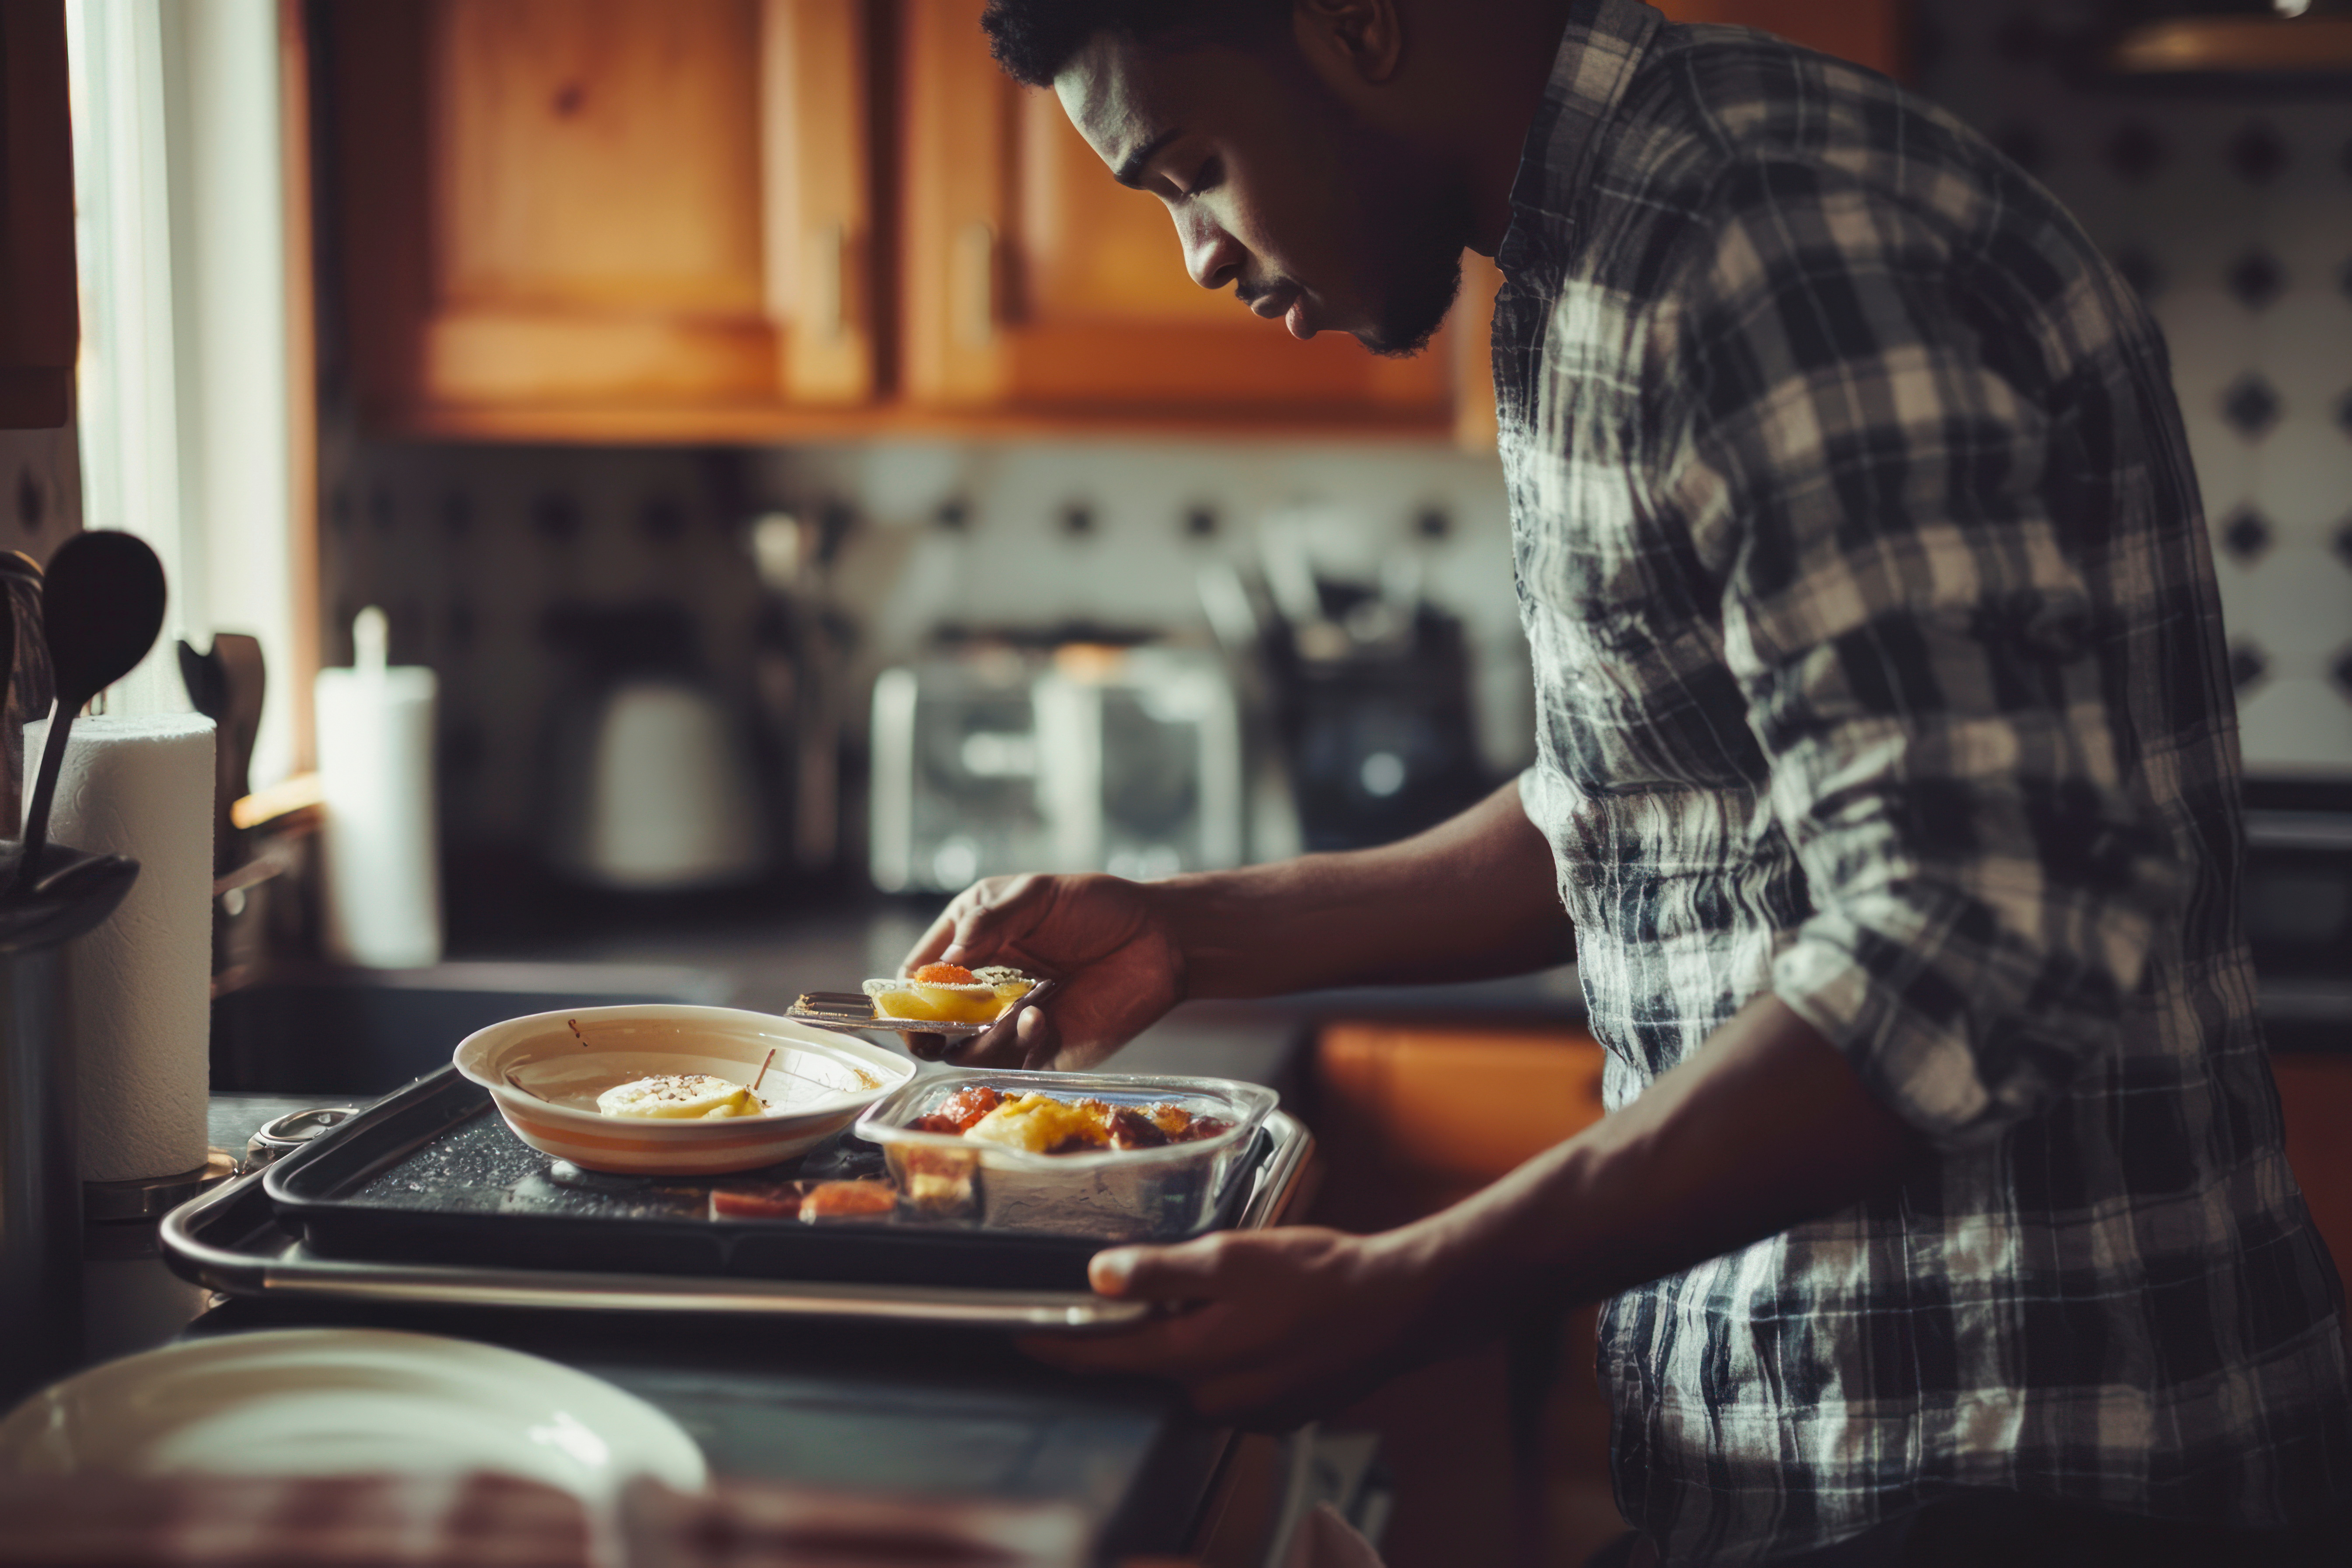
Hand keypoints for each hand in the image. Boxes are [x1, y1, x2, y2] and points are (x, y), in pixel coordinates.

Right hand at [899, 873, 1185, 1070]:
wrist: (1160, 939)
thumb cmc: (1097, 906)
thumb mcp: (1036, 896)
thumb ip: (987, 923)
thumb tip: (945, 962)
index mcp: (971, 939)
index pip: (917, 974)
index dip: (907, 994)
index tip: (913, 1005)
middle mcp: (984, 984)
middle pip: (933, 1023)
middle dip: (933, 1031)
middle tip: (942, 1032)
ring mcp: (1010, 1019)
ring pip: (968, 1050)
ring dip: (983, 1037)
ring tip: (1021, 1009)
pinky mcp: (1042, 1047)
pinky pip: (1013, 1063)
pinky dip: (1019, 1044)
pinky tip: (1042, 1017)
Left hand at [1019, 1226, 1440, 1428]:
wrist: (1402, 1307)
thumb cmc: (1321, 1278)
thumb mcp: (1233, 1257)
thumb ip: (1162, 1271)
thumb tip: (1099, 1277)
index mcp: (1195, 1360)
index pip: (1103, 1360)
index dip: (1057, 1345)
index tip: (1020, 1334)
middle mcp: (1215, 1400)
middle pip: (1146, 1370)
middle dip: (1130, 1338)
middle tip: (1125, 1295)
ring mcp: (1250, 1413)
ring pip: (1191, 1378)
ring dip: (1185, 1344)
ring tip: (1209, 1298)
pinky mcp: (1280, 1412)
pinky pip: (1231, 1387)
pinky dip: (1226, 1357)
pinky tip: (1254, 1323)